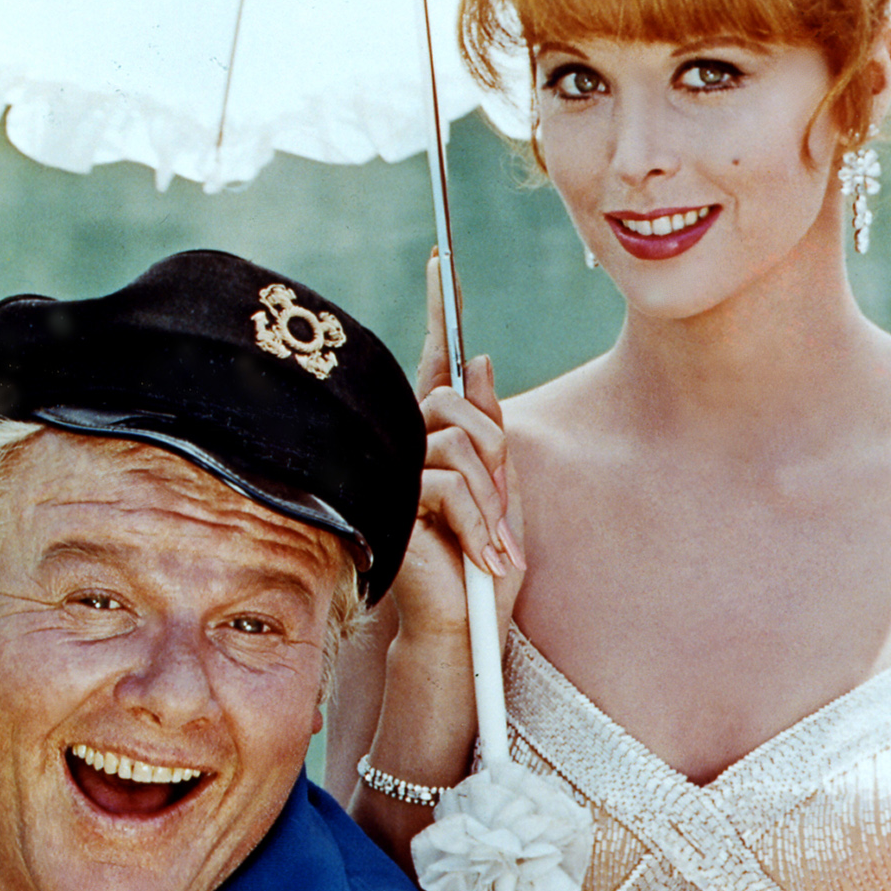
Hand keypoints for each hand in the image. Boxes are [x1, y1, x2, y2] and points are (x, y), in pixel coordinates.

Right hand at [393, 252, 524, 652]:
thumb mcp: (502, 495)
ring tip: (492, 548)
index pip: (437, 367)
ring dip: (489, 499)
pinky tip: (482, 557)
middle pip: (455, 403)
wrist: (462, 631)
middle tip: (501, 516)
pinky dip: (476, 522)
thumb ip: (492, 433)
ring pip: (456, 442)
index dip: (438, 313)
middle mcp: (406, 446)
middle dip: (494, 454)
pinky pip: (446, 482)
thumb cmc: (480, 572)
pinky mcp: (389, 499)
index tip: (440, 259)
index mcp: (435, 441)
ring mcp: (392, 471)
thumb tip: (482, 360)